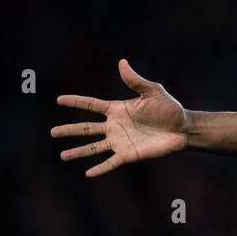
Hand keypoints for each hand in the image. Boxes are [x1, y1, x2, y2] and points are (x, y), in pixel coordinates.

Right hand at [52, 59, 189, 177]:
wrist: (183, 129)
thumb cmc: (169, 109)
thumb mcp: (152, 92)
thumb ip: (135, 80)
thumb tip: (122, 62)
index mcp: (118, 110)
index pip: (92, 105)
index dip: (76, 101)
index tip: (59, 99)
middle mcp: (115, 126)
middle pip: (87, 128)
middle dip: (70, 130)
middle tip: (53, 133)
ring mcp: (121, 141)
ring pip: (94, 147)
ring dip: (78, 151)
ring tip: (63, 156)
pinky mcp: (129, 154)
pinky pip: (111, 163)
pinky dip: (100, 168)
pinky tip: (87, 173)